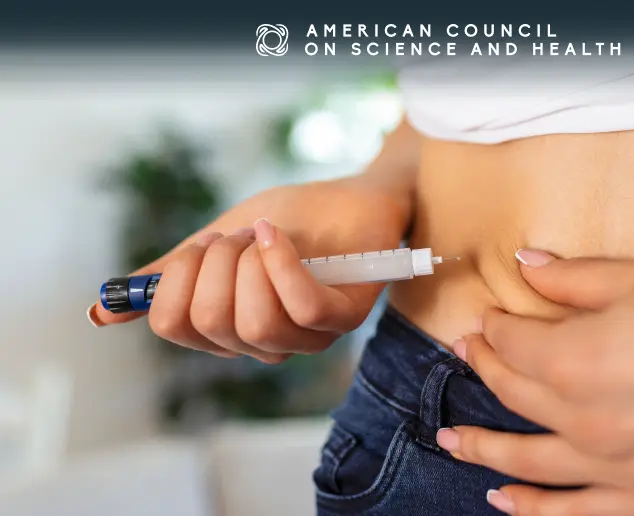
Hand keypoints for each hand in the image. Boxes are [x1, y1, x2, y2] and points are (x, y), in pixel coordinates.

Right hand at [87, 177, 409, 362]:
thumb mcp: (216, 244)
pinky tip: (276, 236)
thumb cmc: (290, 220)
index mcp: (229, 330)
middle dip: (213, 262)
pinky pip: (300, 307)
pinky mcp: (343, 317)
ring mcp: (307, 336)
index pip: (175, 326)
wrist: (351, 195)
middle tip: (236, 237)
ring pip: (253, 322)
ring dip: (249, 261)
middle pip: (209, 323)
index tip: (198, 248)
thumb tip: (100, 312)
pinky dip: (280, 264)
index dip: (174, 279)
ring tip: (264, 234)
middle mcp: (266, 344)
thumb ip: (169, 277)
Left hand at [437, 247, 633, 515]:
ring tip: (453, 440)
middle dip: (486, 369)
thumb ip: (576, 280)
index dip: (495, 325)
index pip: (514, 344)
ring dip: (485, 449)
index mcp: (585, 360)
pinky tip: (507, 501)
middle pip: (516, 396)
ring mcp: (629, 470)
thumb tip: (529, 266)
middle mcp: (596, 423)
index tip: (489, 315)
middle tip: (469, 353)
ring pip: (532, 463)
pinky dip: (538, 512)